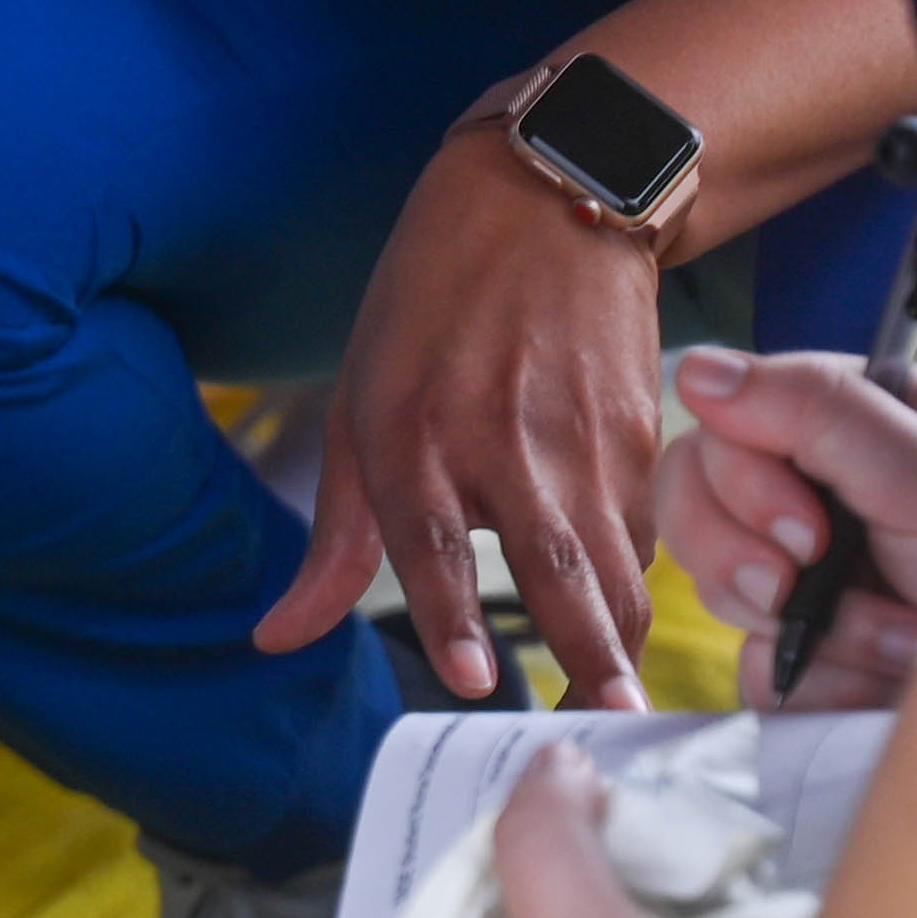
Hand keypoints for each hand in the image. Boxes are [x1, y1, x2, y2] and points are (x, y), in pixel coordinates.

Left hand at [258, 120, 671, 706]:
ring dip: (625, 639)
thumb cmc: (433, 305)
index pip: (434, 538)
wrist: (552, 193)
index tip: (477, 679)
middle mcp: (502, 437)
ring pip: (616, 560)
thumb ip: (334, 540)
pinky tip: (623, 626)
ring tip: (627, 708)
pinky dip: (633, 584)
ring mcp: (581, 435)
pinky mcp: (640, 429)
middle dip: (588, 651)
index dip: (455, 613)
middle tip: (611, 723)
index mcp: (414, 430)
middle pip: (554, 561)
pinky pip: (639, 530)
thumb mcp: (362, 405)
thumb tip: (277, 640)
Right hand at [657, 344, 916, 707]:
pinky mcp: (812, 655)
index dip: (745, 481)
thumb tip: (699, 371)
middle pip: (699, 500)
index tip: (810, 533)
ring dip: (811, 628)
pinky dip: (822, 681)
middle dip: (750, 558)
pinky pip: (758, 669)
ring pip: (723, 590)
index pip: (729, 423)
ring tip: (899, 639)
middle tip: (808, 586)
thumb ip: (821, 415)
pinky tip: (888, 679)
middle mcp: (825, 490)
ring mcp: (814, 577)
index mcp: (857, 420)